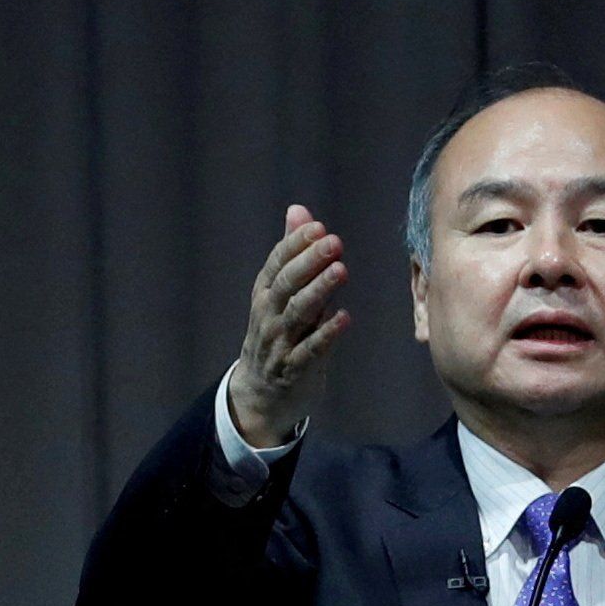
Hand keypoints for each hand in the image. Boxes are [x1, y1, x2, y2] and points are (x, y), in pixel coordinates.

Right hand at [223, 205, 348, 447]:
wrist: (260, 394)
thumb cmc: (276, 334)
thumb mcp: (278, 294)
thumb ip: (291, 253)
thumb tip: (299, 210)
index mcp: (264, 294)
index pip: (277, 264)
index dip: (296, 245)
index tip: (318, 227)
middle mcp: (268, 316)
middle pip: (287, 284)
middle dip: (310, 262)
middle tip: (334, 242)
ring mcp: (279, 343)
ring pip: (298, 314)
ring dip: (320, 291)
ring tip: (341, 270)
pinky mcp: (294, 370)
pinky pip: (310, 350)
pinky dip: (326, 334)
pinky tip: (344, 317)